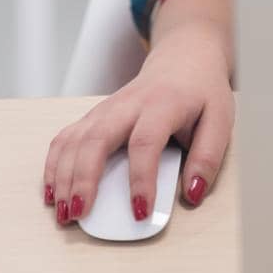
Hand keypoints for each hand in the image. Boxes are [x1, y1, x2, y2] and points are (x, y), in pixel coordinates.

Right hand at [42, 20, 233, 224]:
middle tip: (80, 214)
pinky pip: (66, 136)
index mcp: (162, 104)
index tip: (140, 213)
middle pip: (97, 138)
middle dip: (84, 179)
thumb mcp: (220, 119)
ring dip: (64, 176)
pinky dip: (54, 163)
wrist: (183, 58)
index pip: (145, 142)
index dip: (140, 180)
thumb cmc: (200, 93)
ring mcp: (107, 107)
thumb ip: (208, 157)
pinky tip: (52, 191)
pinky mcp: (95, 114)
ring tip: (63, 212)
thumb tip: (193, 194)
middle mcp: (129, 104)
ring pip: (76, 138)